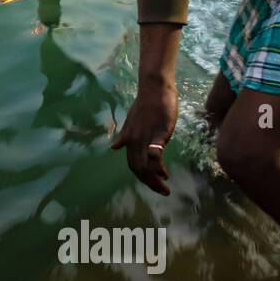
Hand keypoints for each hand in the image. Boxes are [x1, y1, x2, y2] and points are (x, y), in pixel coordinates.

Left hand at [110, 81, 177, 195]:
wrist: (154, 88)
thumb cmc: (146, 104)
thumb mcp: (131, 122)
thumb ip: (124, 136)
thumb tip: (114, 147)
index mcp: (128, 139)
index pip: (132, 164)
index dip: (142, 177)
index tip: (153, 184)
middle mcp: (134, 140)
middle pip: (138, 168)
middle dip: (149, 183)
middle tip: (162, 191)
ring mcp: (145, 137)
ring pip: (145, 164)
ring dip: (154, 179)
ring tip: (165, 187)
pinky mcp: (158, 132)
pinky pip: (154, 152)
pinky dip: (157, 165)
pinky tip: (164, 173)